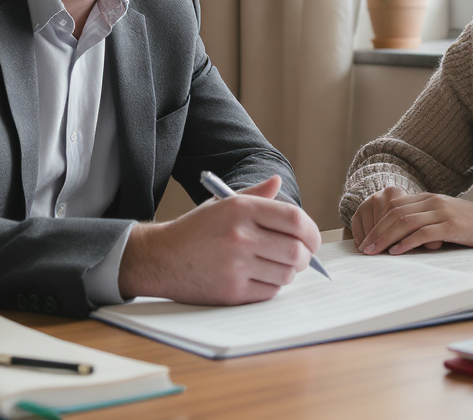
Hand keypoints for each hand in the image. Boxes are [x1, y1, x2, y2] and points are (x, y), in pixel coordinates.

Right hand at [118, 176, 321, 304]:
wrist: (160, 258)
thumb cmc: (196, 230)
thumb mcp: (222, 204)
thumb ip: (255, 195)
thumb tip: (277, 181)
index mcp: (241, 209)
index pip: (295, 219)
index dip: (312, 232)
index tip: (312, 239)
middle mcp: (240, 236)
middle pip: (296, 251)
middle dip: (305, 256)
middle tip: (300, 257)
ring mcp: (236, 266)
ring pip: (286, 274)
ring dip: (288, 272)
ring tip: (277, 266)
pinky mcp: (232, 291)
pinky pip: (270, 291)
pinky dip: (271, 286)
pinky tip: (259, 277)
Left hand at [355, 192, 472, 255]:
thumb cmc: (470, 225)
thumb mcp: (443, 218)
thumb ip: (423, 223)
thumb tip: (399, 240)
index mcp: (427, 198)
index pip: (393, 206)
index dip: (376, 222)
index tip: (366, 239)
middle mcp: (432, 202)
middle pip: (394, 213)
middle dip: (376, 232)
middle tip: (364, 249)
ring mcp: (441, 212)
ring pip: (405, 222)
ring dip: (386, 237)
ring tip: (374, 252)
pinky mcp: (451, 225)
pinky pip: (423, 233)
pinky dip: (407, 242)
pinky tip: (396, 252)